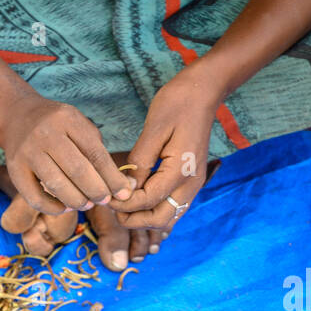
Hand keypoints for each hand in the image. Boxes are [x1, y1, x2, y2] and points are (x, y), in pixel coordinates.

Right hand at [0, 94, 134, 215]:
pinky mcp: (14, 169)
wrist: (18, 116)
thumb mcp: (79, 127)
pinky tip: (64, 207)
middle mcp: (45, 133)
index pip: (95, 153)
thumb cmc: (58, 127)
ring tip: (86, 204)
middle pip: (77, 170)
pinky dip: (52, 207)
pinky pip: (34, 197)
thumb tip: (125, 187)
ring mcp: (27, 151)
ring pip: (56, 185)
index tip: (123, 193)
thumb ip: (99, 153)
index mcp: (67, 119)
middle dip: (96, 191)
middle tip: (104, 201)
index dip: (111, 177)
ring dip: (76, 200)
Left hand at [114, 72, 221, 229]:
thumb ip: (139, 162)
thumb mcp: (153, 129)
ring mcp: (194, 184)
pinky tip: (138, 199)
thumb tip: (125, 189)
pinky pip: (173, 206)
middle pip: (160, 219)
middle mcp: (191, 183)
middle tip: (113, 207)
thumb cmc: (178, 103)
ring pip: (168, 217)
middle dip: (133, 219)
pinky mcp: (191, 181)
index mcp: (181, 171)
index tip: (106, 197)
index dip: (124, 204)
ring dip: (144, 217)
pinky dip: (154, 209)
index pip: (148, 201)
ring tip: (123, 205)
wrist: (204, 91)